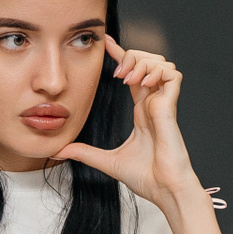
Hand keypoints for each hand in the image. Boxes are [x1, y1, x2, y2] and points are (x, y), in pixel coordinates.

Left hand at [53, 35, 198, 208]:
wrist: (164, 189)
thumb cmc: (146, 178)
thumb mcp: (107, 161)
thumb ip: (85, 152)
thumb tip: (59, 151)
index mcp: (143, 111)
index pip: (133, 74)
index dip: (121, 56)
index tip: (106, 44)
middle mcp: (154, 103)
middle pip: (148, 62)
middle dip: (132, 56)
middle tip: (116, 71)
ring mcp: (164, 104)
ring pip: (161, 64)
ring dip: (143, 63)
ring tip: (126, 77)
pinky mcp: (171, 107)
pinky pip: (172, 75)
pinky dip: (156, 72)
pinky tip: (141, 82)